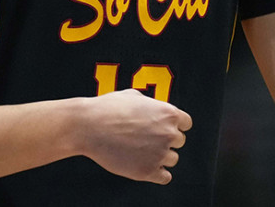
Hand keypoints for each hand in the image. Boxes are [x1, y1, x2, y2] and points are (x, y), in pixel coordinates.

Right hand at [78, 89, 192, 183]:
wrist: (88, 126)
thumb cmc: (108, 108)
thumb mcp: (134, 96)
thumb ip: (152, 105)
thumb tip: (156, 110)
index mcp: (169, 113)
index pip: (186, 124)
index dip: (173, 125)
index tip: (161, 128)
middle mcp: (169, 133)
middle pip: (179, 142)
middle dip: (165, 140)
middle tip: (145, 139)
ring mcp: (159, 153)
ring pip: (172, 159)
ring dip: (160, 156)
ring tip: (140, 151)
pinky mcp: (148, 171)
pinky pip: (165, 177)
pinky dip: (158, 173)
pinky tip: (146, 166)